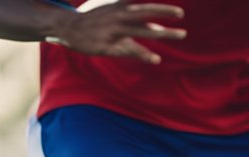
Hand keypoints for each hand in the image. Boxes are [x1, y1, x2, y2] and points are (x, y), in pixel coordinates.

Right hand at [53, 2, 185, 61]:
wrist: (66, 26)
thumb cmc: (91, 16)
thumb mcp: (108, 4)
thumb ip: (124, 5)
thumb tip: (143, 15)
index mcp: (119, 5)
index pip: (144, 5)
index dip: (162, 9)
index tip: (179, 12)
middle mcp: (119, 16)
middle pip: (146, 13)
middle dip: (165, 14)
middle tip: (182, 18)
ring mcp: (114, 31)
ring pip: (142, 32)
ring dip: (162, 33)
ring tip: (181, 34)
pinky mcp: (108, 46)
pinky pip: (129, 50)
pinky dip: (143, 54)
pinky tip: (156, 59)